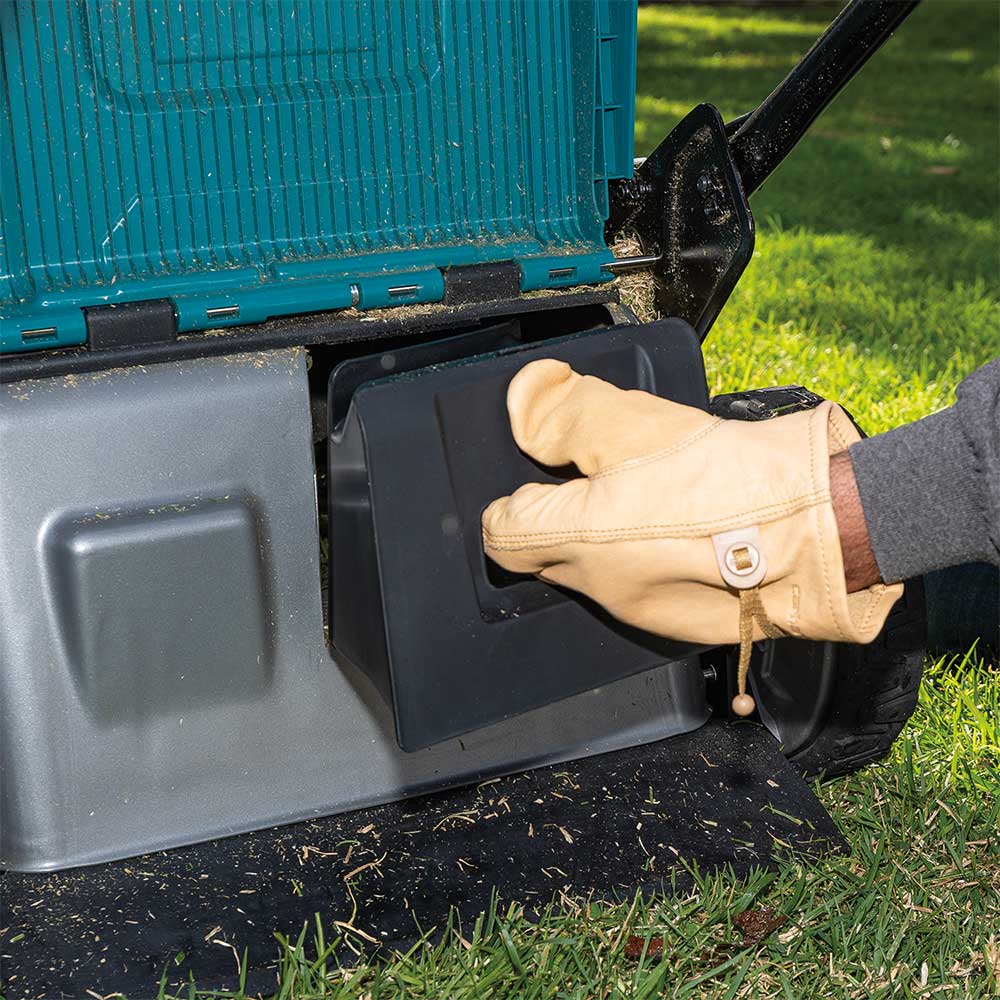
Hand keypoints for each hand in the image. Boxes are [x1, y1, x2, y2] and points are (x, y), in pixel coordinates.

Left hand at [482, 360, 901, 650]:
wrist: (818, 531)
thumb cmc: (729, 477)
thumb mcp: (637, 421)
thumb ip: (566, 410)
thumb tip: (525, 397)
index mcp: (578, 537)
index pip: (500, 537)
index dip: (510, 506)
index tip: (536, 486)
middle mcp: (598, 587)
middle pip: (542, 561)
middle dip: (555, 526)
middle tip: (601, 486)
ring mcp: (638, 615)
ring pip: (590, 579)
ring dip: (600, 549)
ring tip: (651, 508)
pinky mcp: (676, 629)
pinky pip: (637, 596)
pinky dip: (643, 570)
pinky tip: (680, 541)